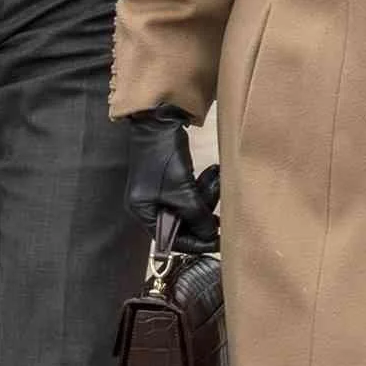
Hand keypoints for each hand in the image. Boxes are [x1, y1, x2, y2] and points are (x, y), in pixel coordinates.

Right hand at [125, 107, 220, 252]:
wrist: (159, 122)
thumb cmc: (164, 157)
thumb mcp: (182, 191)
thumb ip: (196, 215)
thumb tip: (210, 235)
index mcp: (144, 212)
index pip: (170, 239)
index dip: (195, 243)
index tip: (218, 243)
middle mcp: (149, 205)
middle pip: (182, 223)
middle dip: (203, 215)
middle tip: (221, 213)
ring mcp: (159, 192)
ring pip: (189, 207)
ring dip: (206, 196)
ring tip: (216, 181)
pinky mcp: (170, 180)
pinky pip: (190, 193)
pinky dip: (202, 186)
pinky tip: (213, 173)